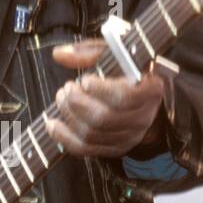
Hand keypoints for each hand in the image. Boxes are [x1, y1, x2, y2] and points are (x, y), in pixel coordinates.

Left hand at [46, 39, 165, 157]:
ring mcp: (129, 137)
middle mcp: (143, 118)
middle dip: (76, 102)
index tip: (85, 80)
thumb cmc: (126, 72)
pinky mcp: (114, 149)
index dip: (99, 90)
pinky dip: (64, 138)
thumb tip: (59, 54)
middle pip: (104, 118)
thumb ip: (89, 52)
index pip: (125, 98)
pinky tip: (52, 125)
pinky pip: (86, 149)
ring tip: (61, 99)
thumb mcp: (116, 55)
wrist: (140, 96)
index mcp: (150, 91)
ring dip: (69, 116)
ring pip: (92, 134)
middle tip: (66, 89)